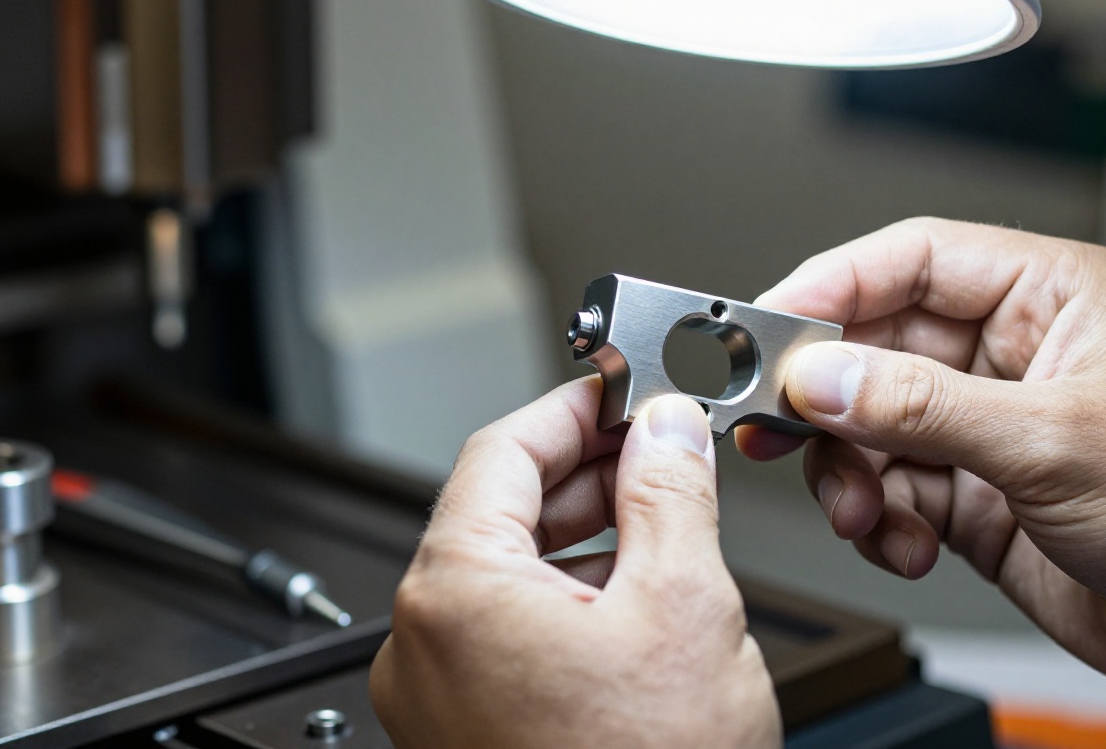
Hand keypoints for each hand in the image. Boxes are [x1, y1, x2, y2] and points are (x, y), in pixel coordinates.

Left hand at [371, 381, 779, 748]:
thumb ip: (671, 495)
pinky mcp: (464, 736)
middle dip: (588, 473)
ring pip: (508, 578)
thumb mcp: (684, 607)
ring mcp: (436, 699)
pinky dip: (568, 602)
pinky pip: (508, 638)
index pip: (502, 452)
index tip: (622, 390)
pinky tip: (634, 598)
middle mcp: (422, 644)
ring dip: (585, 537)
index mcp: (453, 593)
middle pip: (500, 512)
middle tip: (659, 448)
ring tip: (665, 518)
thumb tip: (667, 431)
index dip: (574, 408)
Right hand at [736, 218, 1105, 738]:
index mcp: (1050, 295)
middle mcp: (1012, 352)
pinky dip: (880, 521)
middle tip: (778, 429)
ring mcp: (990, 426)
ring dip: (850, 473)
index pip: (913, 260)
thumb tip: (823, 376)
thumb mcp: (1052, 443)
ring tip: (863, 510)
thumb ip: (922, 407)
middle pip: (876, 347)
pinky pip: (890, 490)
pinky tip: (906, 544)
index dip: (832, 286)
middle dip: (830, 398)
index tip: (767, 325)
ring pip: (871, 426)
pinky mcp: (976, 494)